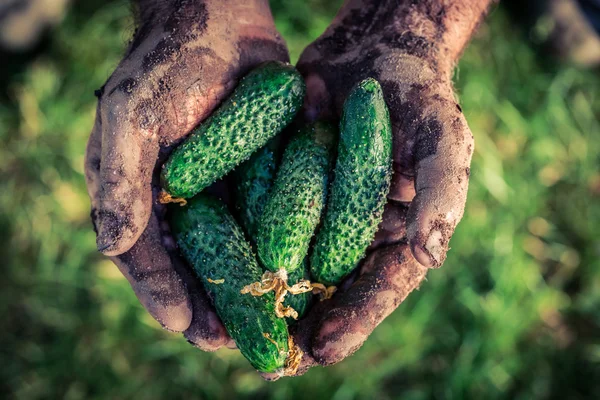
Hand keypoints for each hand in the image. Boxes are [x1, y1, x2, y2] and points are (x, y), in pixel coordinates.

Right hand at [84, 0, 288, 344]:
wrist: (217, 21)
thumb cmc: (166, 67)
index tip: (187, 327)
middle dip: (212, 304)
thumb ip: (121, 181)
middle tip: (232, 341)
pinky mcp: (257, 175)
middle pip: (194, 266)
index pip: (147, 257)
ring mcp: (221, 190)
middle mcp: (180, 202)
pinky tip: (300, 271)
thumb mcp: (132, 119)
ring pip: (233, 252)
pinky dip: (279, 246)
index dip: (164, 294)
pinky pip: (266, 218)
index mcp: (140, 195)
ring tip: (269, 320)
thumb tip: (109, 247)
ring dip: (248, 288)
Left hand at [269, 0, 489, 376]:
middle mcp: (355, 231)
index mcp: (397, 234)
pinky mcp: (286, 184)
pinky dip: (243, 241)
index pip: (378, 287)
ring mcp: (319, 210)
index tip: (321, 349)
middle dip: (301, 322)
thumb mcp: (443, 140)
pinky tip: (215, 266)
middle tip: (271, 359)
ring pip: (291, 261)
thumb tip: (429, 256)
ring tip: (235, 329)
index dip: (353, 320)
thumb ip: (440, 195)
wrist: (375, 49)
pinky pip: (263, 217)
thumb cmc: (420, 96)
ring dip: (265, 294)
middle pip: (329, 287)